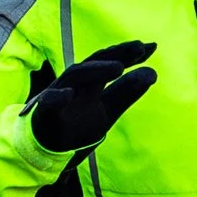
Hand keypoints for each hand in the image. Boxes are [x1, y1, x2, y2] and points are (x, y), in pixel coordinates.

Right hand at [24, 39, 155, 154]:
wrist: (44, 149)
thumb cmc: (76, 126)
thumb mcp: (108, 110)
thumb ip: (127, 93)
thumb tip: (153, 73)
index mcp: (90, 82)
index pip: (110, 61)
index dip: (130, 54)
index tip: (153, 47)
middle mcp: (75, 83)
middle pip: (95, 62)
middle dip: (116, 53)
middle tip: (138, 48)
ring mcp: (58, 95)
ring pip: (74, 76)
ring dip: (96, 70)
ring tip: (118, 67)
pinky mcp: (43, 114)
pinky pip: (48, 104)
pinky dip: (57, 98)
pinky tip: (69, 94)